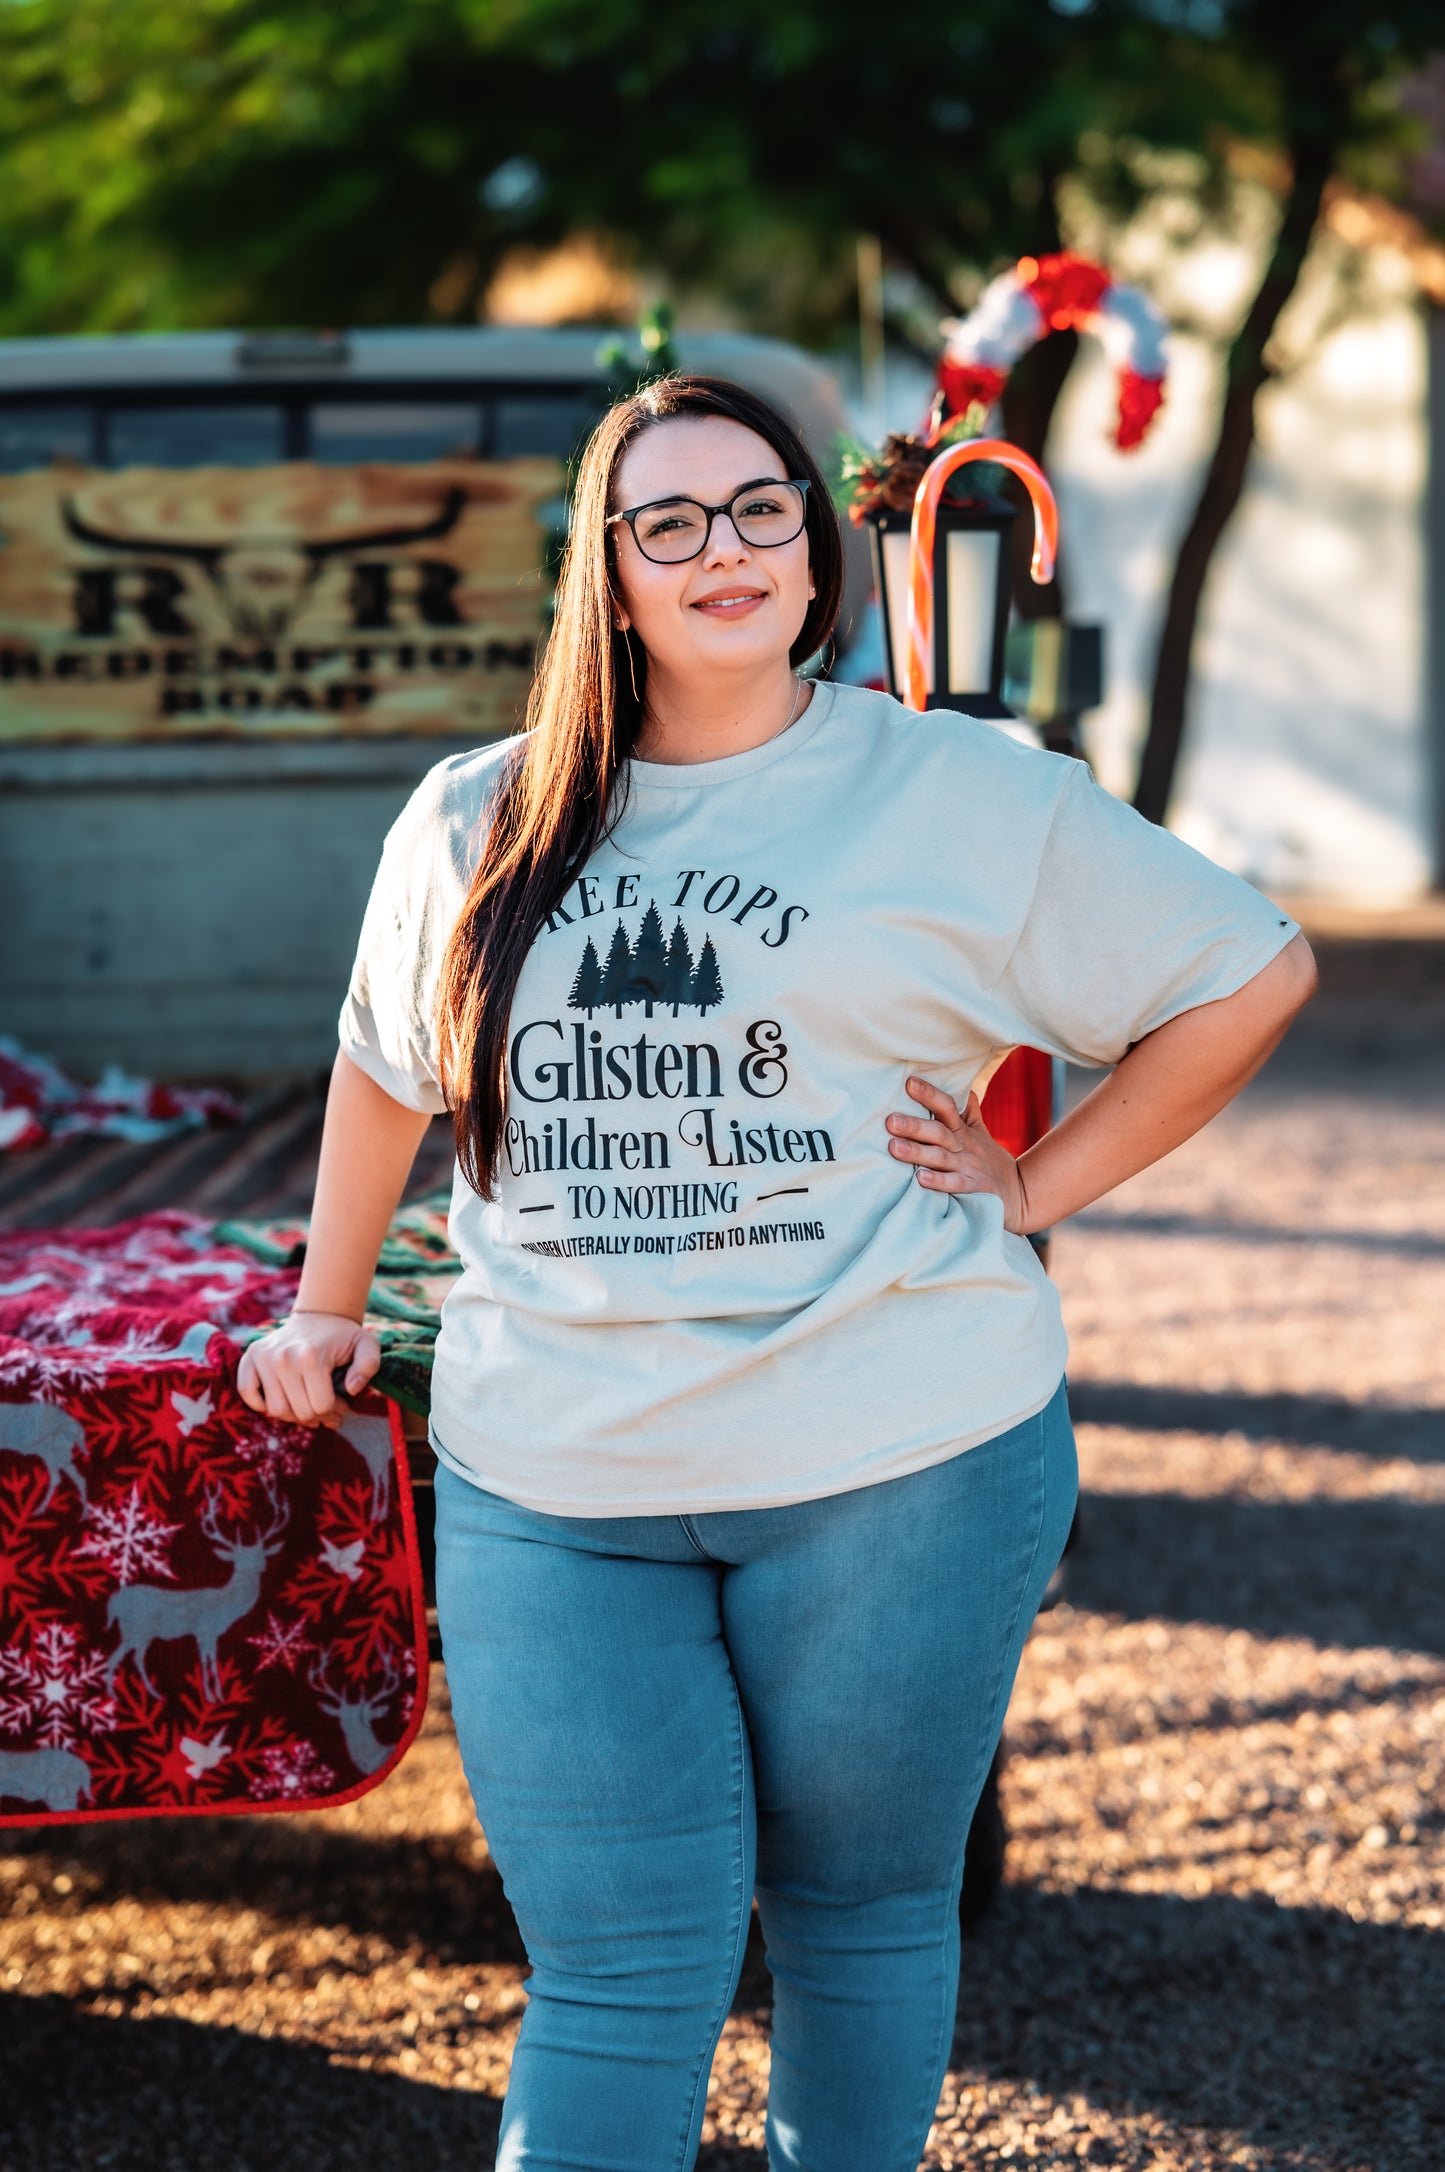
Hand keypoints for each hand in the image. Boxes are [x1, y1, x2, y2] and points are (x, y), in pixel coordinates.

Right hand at [236, 1311, 380, 1426]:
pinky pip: (247, 1393)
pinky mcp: (250, 1357)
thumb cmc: (344, 1336)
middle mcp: (283, 1358)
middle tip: (327, 1409)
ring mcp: (264, 1358)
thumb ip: (369, 1365)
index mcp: (311, 1356)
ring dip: (293, 1414)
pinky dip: (260, 1403)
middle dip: (318, 1416)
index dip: (336, 1411)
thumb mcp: (367, 1345)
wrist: (319, 1315)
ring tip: (308, 1404)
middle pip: (299, 1412)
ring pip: (276, 1410)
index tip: (342, 1404)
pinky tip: (281, 1397)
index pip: (321, 1406)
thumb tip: (352, 1389)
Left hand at [885, 1076, 1028, 1233]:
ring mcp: (969, 1168)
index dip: (930, 1094)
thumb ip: (970, 1113)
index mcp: (964, 1132)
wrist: (1020, 1192)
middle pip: (938, 1132)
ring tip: (893, 1147)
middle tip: (890, 1121)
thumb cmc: (992, 1161)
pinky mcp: (974, 1189)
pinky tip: (920, 1179)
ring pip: (940, 1158)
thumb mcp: (982, 1134)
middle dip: (914, 1126)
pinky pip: (954, 1184)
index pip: (947, 1107)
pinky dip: (938, 1181)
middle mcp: (964, 1147)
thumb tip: (965, 1088)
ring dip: (917, 1153)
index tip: (909, 1083)